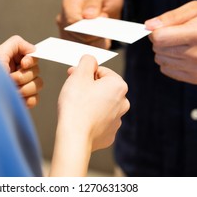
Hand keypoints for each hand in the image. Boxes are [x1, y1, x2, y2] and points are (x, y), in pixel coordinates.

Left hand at [0, 35, 42, 107]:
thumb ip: (16, 44)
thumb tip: (32, 48)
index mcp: (10, 60)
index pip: (31, 55)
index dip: (31, 60)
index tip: (23, 64)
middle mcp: (15, 72)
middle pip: (36, 70)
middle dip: (24, 75)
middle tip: (10, 79)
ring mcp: (19, 87)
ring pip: (38, 84)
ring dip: (26, 87)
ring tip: (12, 91)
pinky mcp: (21, 100)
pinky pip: (35, 98)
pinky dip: (28, 99)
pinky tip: (18, 98)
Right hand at [50, 55, 128, 175]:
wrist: (74, 136)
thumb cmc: (76, 105)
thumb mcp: (79, 74)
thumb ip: (87, 61)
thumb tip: (90, 59)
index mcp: (119, 86)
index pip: (100, 71)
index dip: (84, 73)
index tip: (73, 77)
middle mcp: (123, 103)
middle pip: (102, 88)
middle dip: (88, 87)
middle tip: (72, 90)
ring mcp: (117, 121)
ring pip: (101, 105)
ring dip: (90, 102)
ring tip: (76, 107)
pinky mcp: (109, 134)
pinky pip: (99, 121)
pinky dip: (90, 119)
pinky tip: (80, 120)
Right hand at [56, 0, 123, 48]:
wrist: (104, 3)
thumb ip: (94, 2)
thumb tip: (87, 15)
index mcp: (68, 4)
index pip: (73, 22)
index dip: (88, 27)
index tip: (103, 23)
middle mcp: (63, 19)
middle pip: (76, 36)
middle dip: (95, 35)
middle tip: (106, 27)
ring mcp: (66, 33)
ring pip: (80, 47)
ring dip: (96, 43)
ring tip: (105, 33)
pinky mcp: (72, 43)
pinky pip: (83, 52)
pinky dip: (95, 48)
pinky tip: (102, 40)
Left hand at [145, 0, 196, 83]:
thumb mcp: (193, 8)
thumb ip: (169, 16)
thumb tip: (148, 26)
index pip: (159, 38)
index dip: (155, 31)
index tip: (162, 27)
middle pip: (158, 49)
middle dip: (160, 40)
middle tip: (174, 35)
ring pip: (160, 60)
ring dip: (165, 51)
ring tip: (180, 44)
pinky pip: (166, 70)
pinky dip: (170, 61)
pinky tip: (182, 54)